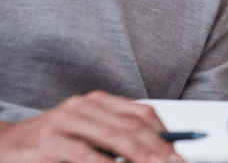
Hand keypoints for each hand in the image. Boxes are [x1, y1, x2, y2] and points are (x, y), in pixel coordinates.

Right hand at [0, 91, 181, 162]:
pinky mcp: (49, 141)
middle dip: (158, 149)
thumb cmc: (52, 144)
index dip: (165, 134)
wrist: (4, 146)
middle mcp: (85, 106)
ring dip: (139, 156)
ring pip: (113, 137)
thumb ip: (117, 140)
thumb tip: (155, 154)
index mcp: (99, 102)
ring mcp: (66, 121)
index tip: (179, 152)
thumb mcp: (88, 136)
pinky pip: (84, 153)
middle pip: (132, 126)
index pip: (143, 113)